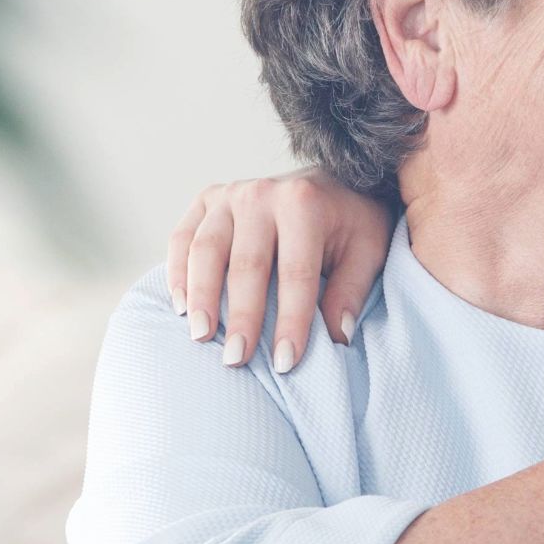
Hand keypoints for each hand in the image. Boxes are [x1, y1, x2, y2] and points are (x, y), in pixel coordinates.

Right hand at [168, 168, 393, 371]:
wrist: (331, 181)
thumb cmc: (349, 224)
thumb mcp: (367, 250)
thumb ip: (351, 290)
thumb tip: (337, 335)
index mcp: (305, 204)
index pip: (296, 273)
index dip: (291, 321)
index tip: (286, 363)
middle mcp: (262, 194)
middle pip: (247, 265)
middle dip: (242, 317)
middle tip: (236, 359)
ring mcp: (229, 194)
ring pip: (206, 250)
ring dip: (201, 297)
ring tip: (201, 337)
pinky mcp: (207, 199)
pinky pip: (182, 237)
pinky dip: (177, 273)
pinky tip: (181, 308)